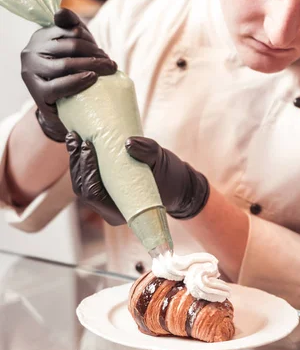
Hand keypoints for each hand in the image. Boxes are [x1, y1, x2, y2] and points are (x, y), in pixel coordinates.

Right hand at [21, 9, 116, 141]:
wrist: (62, 106)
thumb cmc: (71, 72)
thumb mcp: (74, 47)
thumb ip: (71, 26)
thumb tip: (60, 11)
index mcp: (40, 36)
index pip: (71, 30)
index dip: (90, 40)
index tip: (103, 53)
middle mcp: (30, 51)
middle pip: (71, 46)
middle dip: (95, 54)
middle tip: (110, 65)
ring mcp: (31, 72)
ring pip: (65, 64)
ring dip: (92, 67)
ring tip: (107, 72)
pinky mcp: (36, 92)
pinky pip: (58, 86)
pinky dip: (77, 82)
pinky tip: (92, 79)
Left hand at [65, 133, 209, 224]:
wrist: (176, 183)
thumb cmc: (170, 177)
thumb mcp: (160, 162)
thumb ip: (147, 152)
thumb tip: (128, 142)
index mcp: (121, 211)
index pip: (93, 193)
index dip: (87, 170)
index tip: (87, 146)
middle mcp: (109, 209)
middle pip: (83, 188)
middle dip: (77, 162)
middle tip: (76, 138)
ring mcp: (105, 200)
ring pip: (82, 182)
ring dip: (76, 160)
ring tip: (73, 137)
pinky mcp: (104, 189)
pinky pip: (87, 177)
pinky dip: (82, 161)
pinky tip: (78, 143)